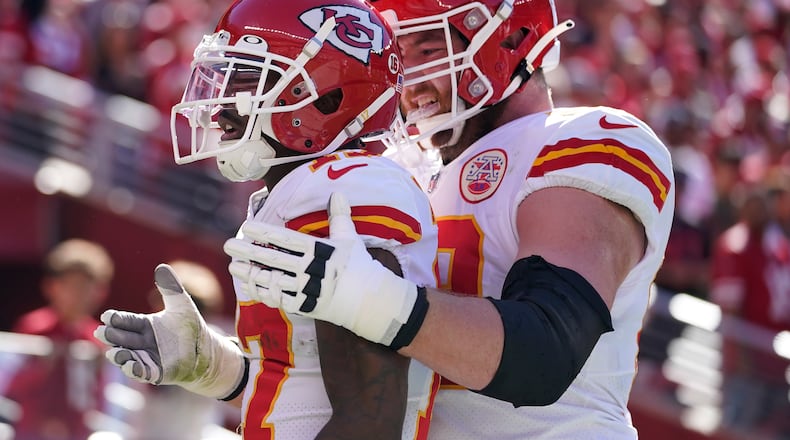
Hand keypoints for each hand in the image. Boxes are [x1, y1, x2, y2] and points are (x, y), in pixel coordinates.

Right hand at [94, 264, 245, 398]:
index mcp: (145, 325)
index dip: (117, 319)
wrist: (205, 350)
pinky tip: (129, 365)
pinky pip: (141, 371)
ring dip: (119, 355)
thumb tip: (162, 267)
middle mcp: (142, 342)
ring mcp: (147, 357)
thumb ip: (170, 288)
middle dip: (112, 336)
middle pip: (122, 338)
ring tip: (115, 352)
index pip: (126, 321)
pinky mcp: (155, 372)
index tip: (107, 316)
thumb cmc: (191, 327)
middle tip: (102, 332)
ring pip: (127, 356)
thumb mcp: (181, 305)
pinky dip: (134, 369)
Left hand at [223, 192, 424, 347]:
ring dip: (250, 274)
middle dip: (248, 252)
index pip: (286, 239)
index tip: (246, 226)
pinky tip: (249, 286)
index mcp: (320, 250)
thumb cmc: (359, 266)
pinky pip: (279, 300)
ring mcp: (307, 290)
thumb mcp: (350, 238)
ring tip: (233, 266)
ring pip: (272, 281)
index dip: (265, 232)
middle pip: (273, 260)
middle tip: (228, 245)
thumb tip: (337, 192)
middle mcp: (310, 270)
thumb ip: (340, 216)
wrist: (370, 301)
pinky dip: (263, 293)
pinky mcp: (306, 306)